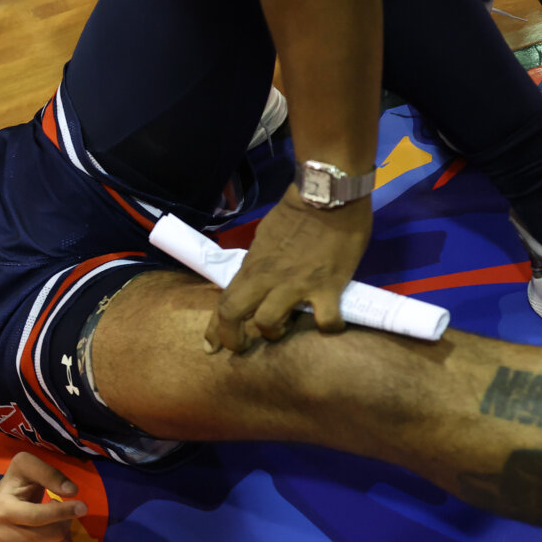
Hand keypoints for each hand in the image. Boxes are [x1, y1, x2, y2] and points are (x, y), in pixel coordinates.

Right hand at [0, 451, 85, 541]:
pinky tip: (50, 530)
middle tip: (61, 506)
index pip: (37, 517)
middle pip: (52, 535)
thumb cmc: (17, 482)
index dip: (63, 512)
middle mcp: (5, 536)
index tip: (83, 506)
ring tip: (55, 518)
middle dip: (65, 519)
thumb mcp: (27, 465)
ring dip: (65, 531)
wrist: (0, 504)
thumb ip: (49, 473)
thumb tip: (72, 491)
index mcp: (3, 510)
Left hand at [205, 183, 371, 351]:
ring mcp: (296, 285)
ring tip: (287, 327)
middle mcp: (268, 279)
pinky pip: (326, 321)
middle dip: (235, 339)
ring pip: (270, 323)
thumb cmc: (297, 214)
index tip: (210, 347)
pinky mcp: (327, 287)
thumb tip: (257, 279)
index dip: (215, 329)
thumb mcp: (266, 239)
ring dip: (276, 332)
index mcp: (253, 266)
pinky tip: (331, 322)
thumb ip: (260, 263)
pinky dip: (329, 327)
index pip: (224, 302)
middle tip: (243, 347)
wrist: (327, 194)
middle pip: (235, 315)